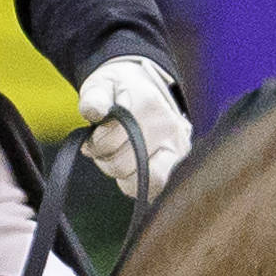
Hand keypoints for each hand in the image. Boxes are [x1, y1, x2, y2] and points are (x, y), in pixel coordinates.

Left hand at [75, 54, 193, 198]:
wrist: (145, 89)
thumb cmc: (119, 91)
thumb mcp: (101, 85)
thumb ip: (93, 97)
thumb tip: (95, 111)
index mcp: (147, 103)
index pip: (110, 140)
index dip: (95, 143)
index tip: (96, 135)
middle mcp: (168, 126)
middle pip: (123, 165)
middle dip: (107, 160)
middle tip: (108, 148)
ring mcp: (179, 147)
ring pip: (143, 182)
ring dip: (124, 175)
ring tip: (122, 158)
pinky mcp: (181, 165)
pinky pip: (155, 190)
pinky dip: (138, 184)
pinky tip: (134, 168)